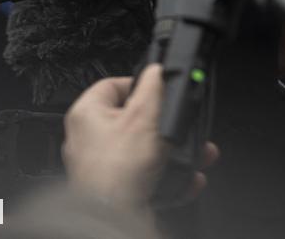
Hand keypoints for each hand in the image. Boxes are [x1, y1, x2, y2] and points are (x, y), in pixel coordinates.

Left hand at [62, 64, 218, 210]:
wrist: (114, 217)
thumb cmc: (118, 170)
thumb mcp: (145, 115)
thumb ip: (154, 86)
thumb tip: (158, 68)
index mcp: (87, 113)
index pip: (113, 84)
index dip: (141, 84)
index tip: (160, 90)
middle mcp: (89, 139)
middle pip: (135, 119)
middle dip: (167, 124)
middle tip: (183, 124)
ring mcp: (102, 166)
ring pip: (146, 149)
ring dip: (175, 151)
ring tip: (196, 153)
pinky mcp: (116, 188)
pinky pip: (148, 175)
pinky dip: (170, 174)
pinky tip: (188, 177)